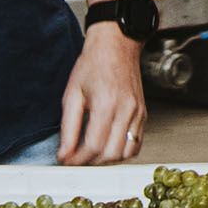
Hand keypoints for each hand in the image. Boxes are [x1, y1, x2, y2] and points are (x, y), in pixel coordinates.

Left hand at [56, 23, 148, 164]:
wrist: (116, 45)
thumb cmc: (94, 64)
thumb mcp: (72, 94)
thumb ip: (68, 128)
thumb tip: (64, 153)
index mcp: (106, 103)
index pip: (93, 145)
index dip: (78, 159)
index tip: (67, 160)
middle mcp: (126, 110)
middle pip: (111, 153)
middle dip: (91, 162)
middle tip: (77, 159)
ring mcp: (138, 113)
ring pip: (126, 153)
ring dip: (107, 160)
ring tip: (92, 154)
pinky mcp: (143, 114)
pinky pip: (136, 144)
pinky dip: (122, 152)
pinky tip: (108, 146)